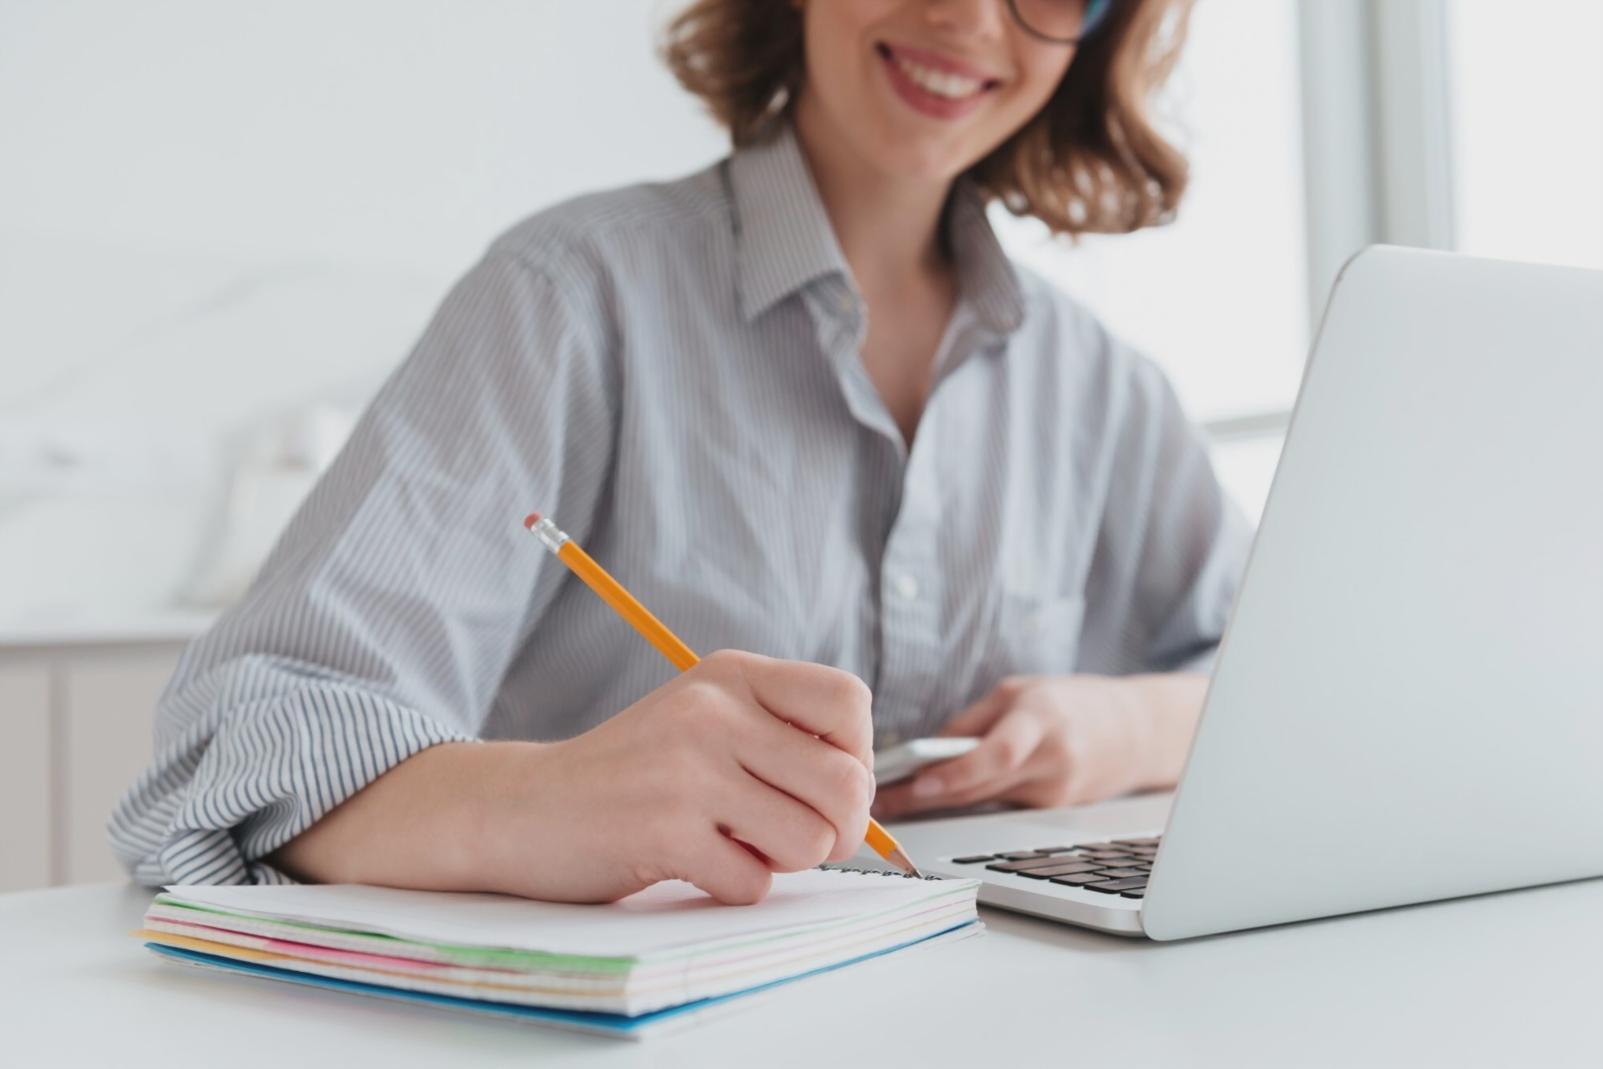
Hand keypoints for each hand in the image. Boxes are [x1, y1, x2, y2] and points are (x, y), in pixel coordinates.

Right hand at [481, 650, 874, 904]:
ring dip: (782, 861)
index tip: (820, 783)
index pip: (849, 702)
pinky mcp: (662, 829)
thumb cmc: (631, 775)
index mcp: (732, 675)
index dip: (856, 755)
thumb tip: (866, 796)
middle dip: (837, 829)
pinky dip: (734, 887)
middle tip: (792, 837)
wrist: (522, 807)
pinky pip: (754, 883)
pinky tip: (694, 864)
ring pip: (810, 840)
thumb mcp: (704, 720)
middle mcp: (712, 710)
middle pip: (847, 783)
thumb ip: (780, 737)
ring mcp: (686, 768)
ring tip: (734, 845)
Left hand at [871, 674, 1200, 818]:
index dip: (955, 774)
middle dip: (926, 797)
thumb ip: (972, 723)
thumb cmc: (1070, 703)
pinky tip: (936, 801)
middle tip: (880, 801)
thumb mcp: (1018, 692)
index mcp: (1044, 719)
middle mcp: (1054, 761)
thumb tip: (925, 754)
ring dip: (939, 803)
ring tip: (894, 800)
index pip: (998, 755)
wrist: (1136, 733)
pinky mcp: (1054, 813)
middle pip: (981, 787)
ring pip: (984, 802)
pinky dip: (968, 802)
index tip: (914, 785)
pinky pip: (999, 807)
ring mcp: (1056, 794)